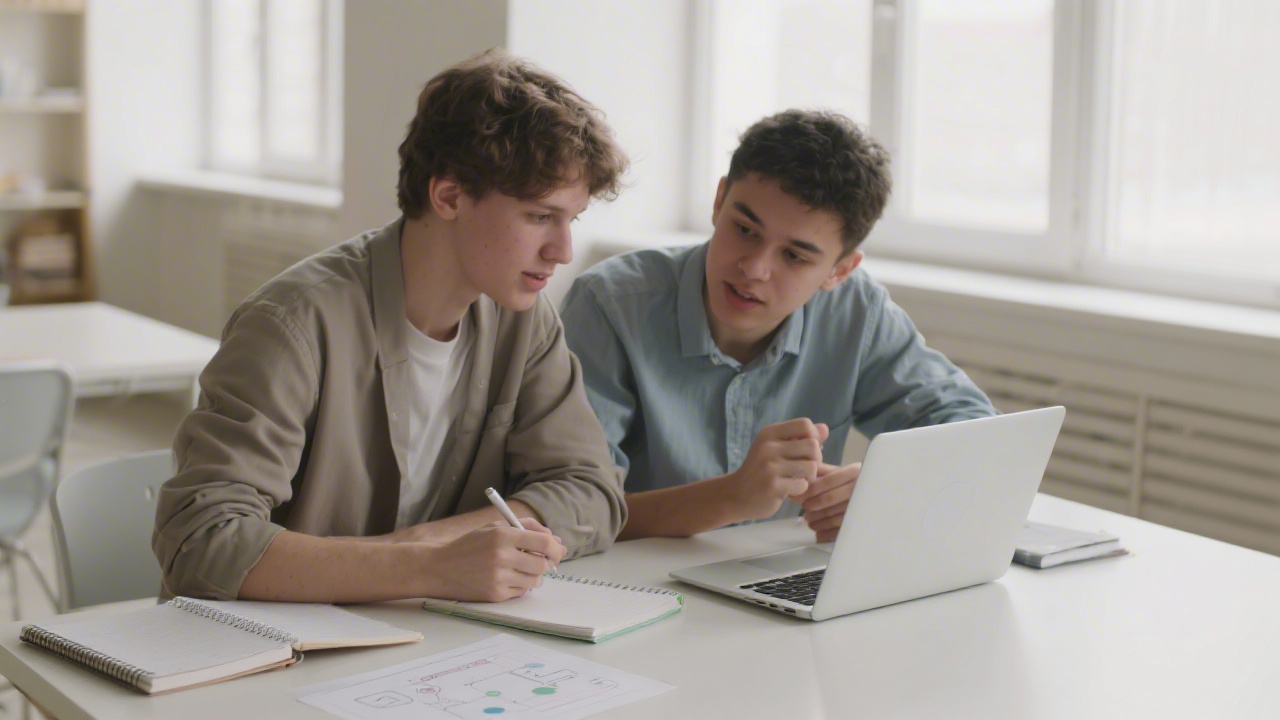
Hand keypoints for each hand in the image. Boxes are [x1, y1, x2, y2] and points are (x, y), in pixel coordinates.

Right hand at [417, 518, 565, 601]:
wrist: (438, 568)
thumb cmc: (470, 545)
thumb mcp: (494, 527)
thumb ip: (526, 527)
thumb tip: (555, 540)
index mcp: (503, 535)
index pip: (544, 543)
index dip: (556, 549)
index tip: (557, 552)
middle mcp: (502, 556)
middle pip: (542, 565)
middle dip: (543, 564)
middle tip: (535, 562)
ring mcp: (498, 577)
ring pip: (534, 581)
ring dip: (531, 576)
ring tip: (516, 570)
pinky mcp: (494, 595)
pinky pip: (520, 593)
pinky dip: (518, 587)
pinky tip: (504, 579)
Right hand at [723, 418, 829, 522]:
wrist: (736, 495)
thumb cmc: (759, 470)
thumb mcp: (775, 448)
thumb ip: (800, 438)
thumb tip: (825, 429)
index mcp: (769, 433)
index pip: (805, 424)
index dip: (813, 437)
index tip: (805, 450)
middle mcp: (768, 447)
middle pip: (812, 446)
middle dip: (816, 459)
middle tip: (806, 468)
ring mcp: (770, 467)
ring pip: (811, 467)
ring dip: (810, 477)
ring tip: (799, 480)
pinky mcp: (773, 487)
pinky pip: (803, 485)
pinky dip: (801, 490)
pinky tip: (791, 490)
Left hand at [794, 462, 860, 542]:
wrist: (879, 497)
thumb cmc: (852, 483)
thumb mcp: (839, 473)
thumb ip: (820, 473)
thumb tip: (798, 479)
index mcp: (855, 472)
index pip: (828, 481)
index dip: (811, 490)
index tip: (799, 497)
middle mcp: (860, 488)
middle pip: (829, 499)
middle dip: (811, 506)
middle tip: (804, 510)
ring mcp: (862, 507)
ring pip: (833, 517)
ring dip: (817, 521)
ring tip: (809, 521)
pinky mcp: (861, 524)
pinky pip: (840, 531)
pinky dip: (825, 533)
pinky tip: (818, 532)